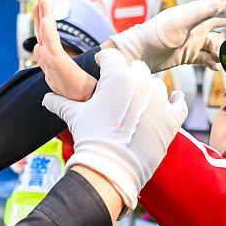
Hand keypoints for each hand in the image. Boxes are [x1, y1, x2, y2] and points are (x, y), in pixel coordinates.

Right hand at [32, 0, 95, 100]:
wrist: (80, 98)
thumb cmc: (73, 87)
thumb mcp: (61, 69)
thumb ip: (49, 58)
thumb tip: (37, 47)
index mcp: (51, 55)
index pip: (46, 32)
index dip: (43, 17)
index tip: (43, 3)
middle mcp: (48, 55)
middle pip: (42, 30)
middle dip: (41, 12)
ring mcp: (50, 58)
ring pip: (45, 34)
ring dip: (43, 16)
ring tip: (42, 1)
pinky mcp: (56, 63)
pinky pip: (50, 44)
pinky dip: (46, 32)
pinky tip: (45, 20)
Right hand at [42, 49, 186, 211]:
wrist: (111, 169)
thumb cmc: (91, 138)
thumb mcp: (75, 116)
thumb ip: (61, 102)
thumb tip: (46, 98)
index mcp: (117, 76)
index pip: (112, 57)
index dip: (105, 61)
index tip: (102, 66)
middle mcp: (141, 82)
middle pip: (136, 68)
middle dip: (128, 76)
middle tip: (120, 89)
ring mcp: (159, 99)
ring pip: (156, 84)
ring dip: (148, 90)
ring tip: (140, 103)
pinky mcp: (172, 118)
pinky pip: (179, 102)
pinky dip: (176, 100)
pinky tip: (173, 100)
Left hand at [108, 0, 225, 71]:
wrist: (137, 54)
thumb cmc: (155, 34)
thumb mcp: (180, 21)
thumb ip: (202, 11)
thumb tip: (223, 0)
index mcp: (196, 12)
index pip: (223, 2)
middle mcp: (196, 24)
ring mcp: (193, 39)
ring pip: (217, 43)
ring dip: (223, 51)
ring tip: (222, 58)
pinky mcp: (187, 54)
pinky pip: (207, 57)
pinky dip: (214, 62)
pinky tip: (217, 67)